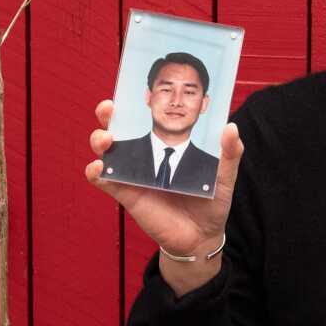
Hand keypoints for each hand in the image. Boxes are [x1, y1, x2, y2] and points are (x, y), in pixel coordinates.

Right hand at [86, 98, 243, 267]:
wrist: (202, 237)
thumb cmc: (212, 202)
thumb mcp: (224, 176)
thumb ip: (229, 153)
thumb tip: (231, 127)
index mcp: (166, 143)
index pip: (146, 116)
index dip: (135, 101)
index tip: (131, 89)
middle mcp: (145, 155)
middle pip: (118, 127)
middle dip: (107, 114)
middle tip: (109, 108)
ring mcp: (133, 173)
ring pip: (105, 150)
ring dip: (99, 139)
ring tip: (108, 139)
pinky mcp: (126, 194)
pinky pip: (103, 180)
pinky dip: (95, 171)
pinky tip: (101, 168)